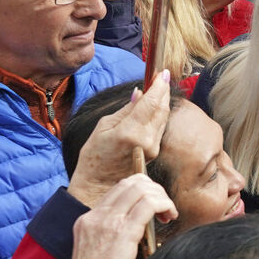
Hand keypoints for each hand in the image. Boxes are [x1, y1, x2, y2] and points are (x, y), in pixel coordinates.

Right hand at [61, 174, 177, 258]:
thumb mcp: (106, 254)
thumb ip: (122, 240)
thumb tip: (149, 239)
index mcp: (89, 220)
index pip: (119, 190)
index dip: (142, 190)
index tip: (156, 206)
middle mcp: (96, 216)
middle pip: (130, 183)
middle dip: (154, 189)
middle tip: (166, 208)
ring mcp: (106, 221)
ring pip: (140, 188)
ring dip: (161, 197)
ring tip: (169, 214)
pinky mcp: (121, 230)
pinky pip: (149, 204)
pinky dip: (164, 205)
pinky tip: (169, 217)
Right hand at [65, 73, 173, 207]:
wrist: (99, 185)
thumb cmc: (95, 156)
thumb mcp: (104, 127)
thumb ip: (126, 110)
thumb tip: (140, 93)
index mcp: (131, 132)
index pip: (151, 103)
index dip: (159, 86)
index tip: (163, 73)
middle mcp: (146, 140)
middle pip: (162, 109)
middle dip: (164, 91)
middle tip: (163, 77)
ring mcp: (152, 148)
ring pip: (163, 118)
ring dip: (163, 102)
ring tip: (159, 88)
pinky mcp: (154, 153)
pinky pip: (160, 128)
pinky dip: (159, 115)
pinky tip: (154, 107)